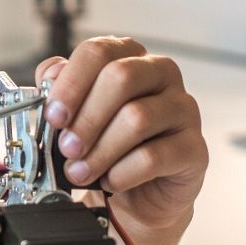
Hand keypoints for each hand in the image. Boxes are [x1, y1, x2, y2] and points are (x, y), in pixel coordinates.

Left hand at [36, 37, 207, 232]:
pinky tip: (111, 181)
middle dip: (86, 118)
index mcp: (129, 57)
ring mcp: (183, 109)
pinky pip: (154, 157)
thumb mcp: (77, 114)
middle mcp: (161, 75)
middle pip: (121, 78)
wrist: (139, 193)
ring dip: (100, 151)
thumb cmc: (108, 145)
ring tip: (80, 171)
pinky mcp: (194, 148)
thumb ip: (61, 89)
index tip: (54, 115)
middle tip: (67, 148)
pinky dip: (123, 173)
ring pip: (137, 118)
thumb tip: (51, 77)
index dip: (71, 84)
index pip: (98, 52)